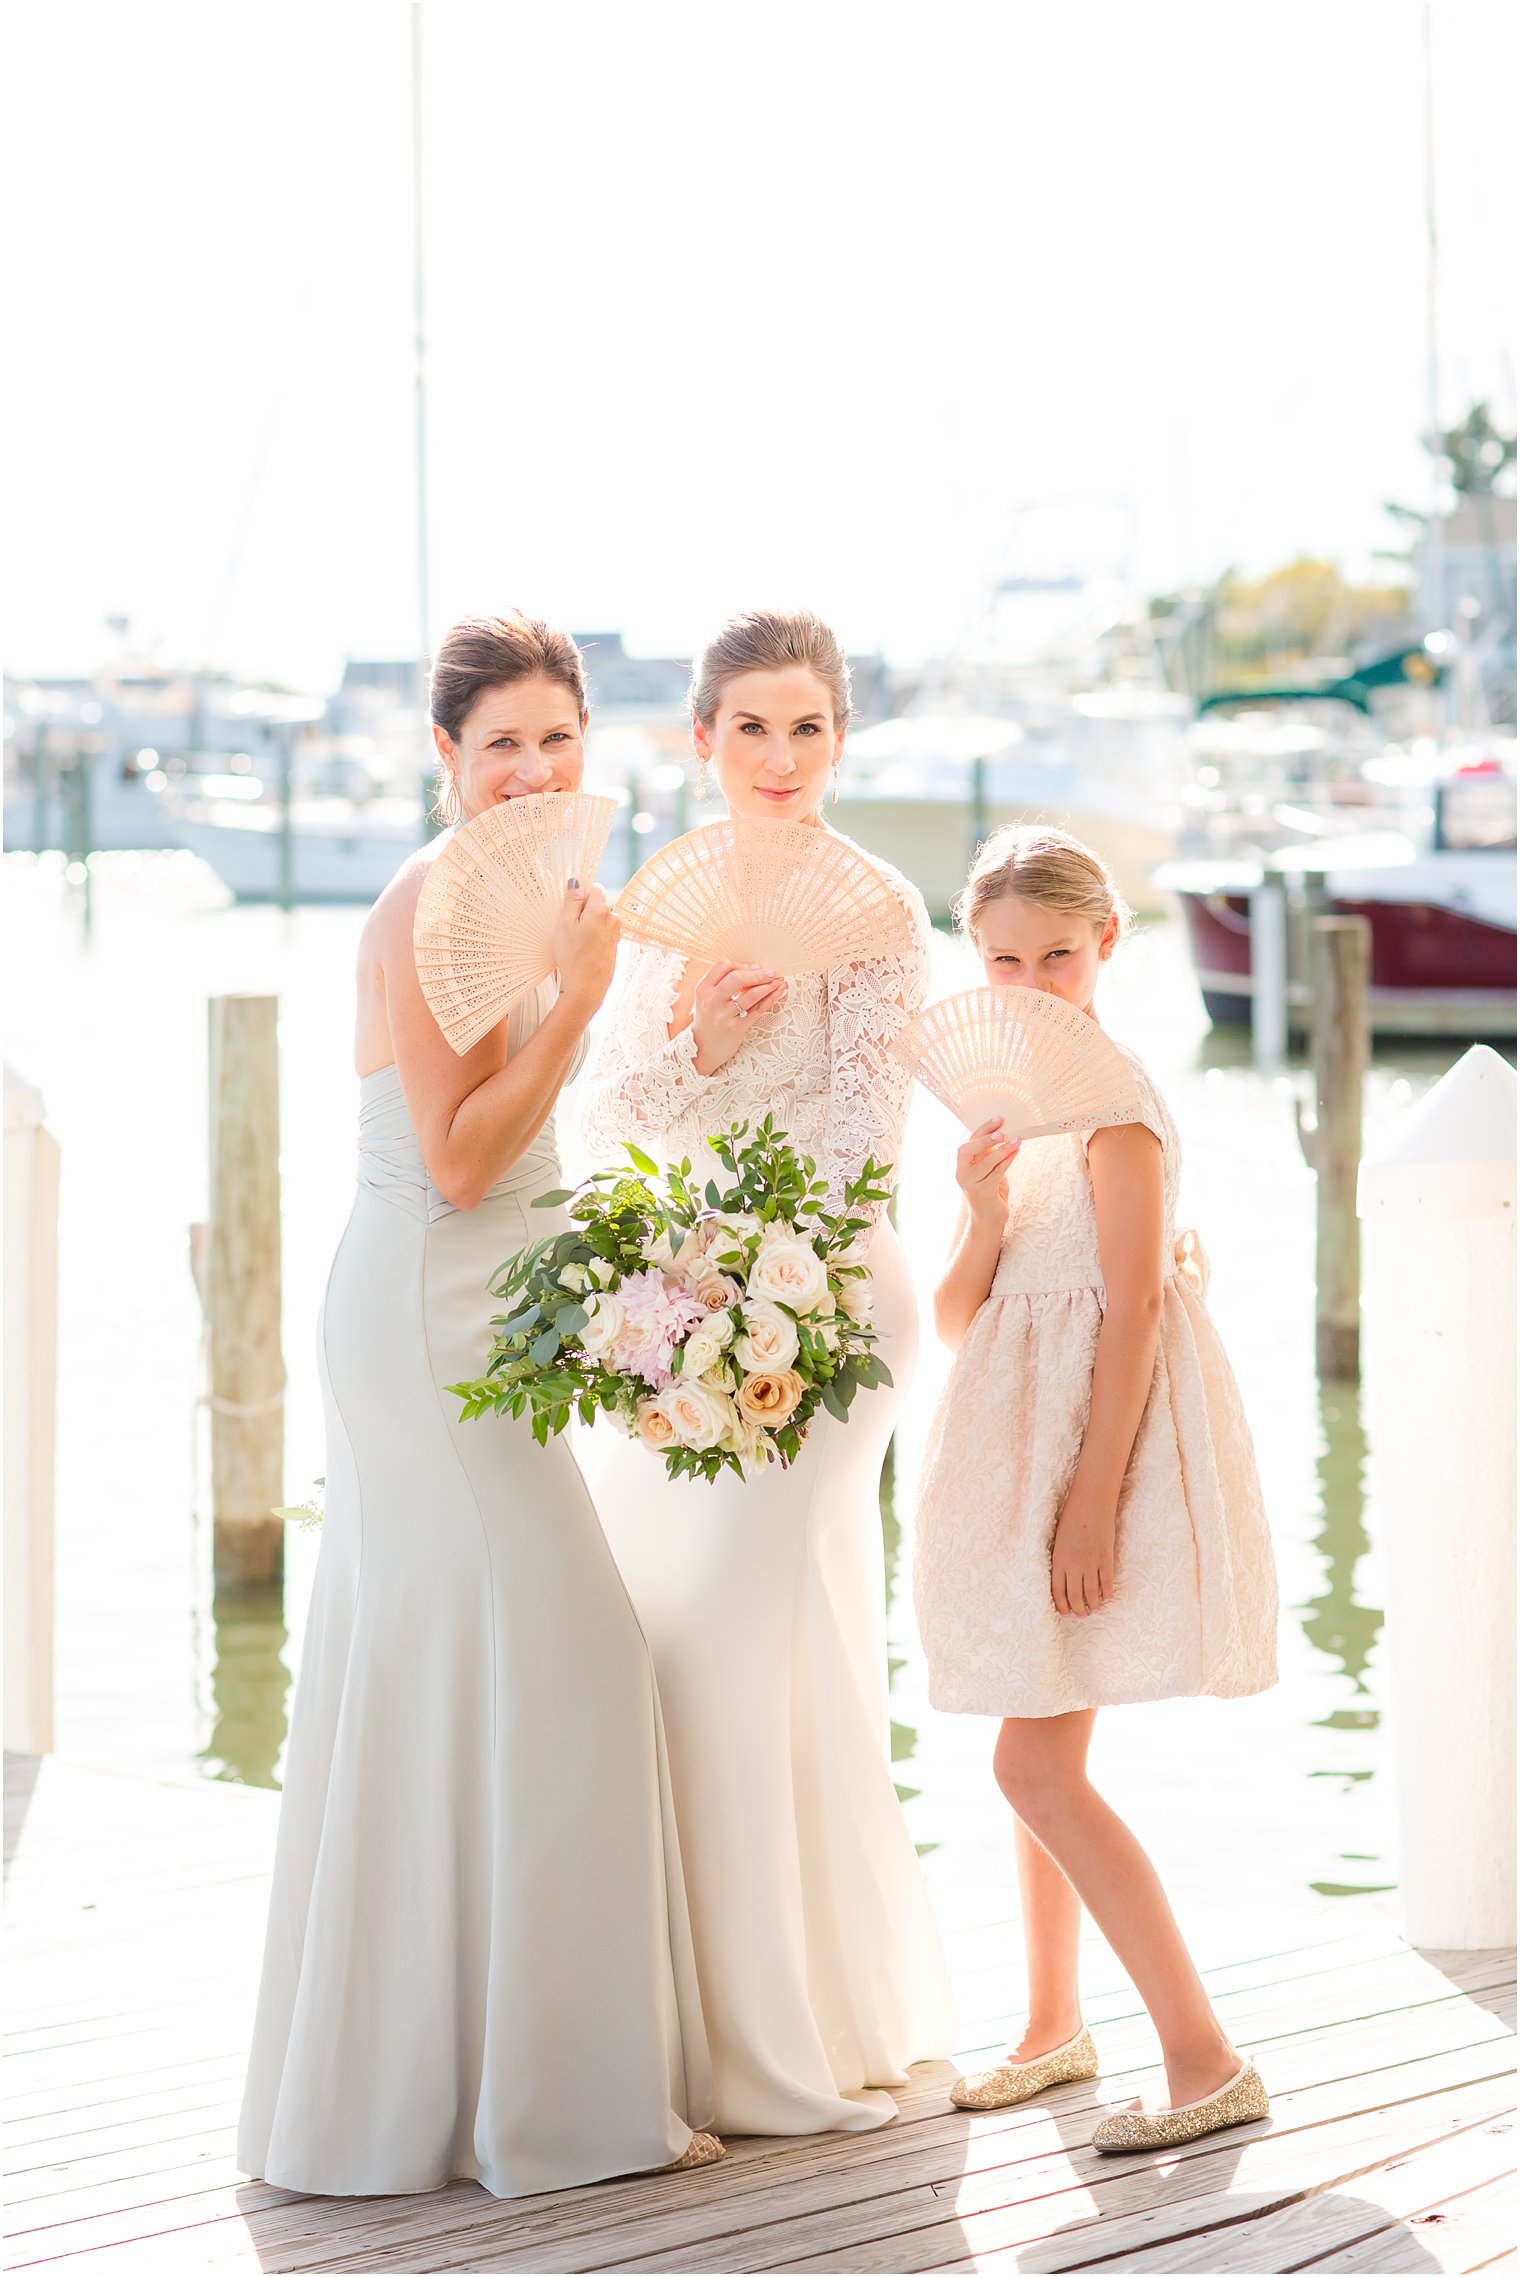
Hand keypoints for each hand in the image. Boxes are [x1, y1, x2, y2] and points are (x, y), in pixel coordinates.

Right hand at [553, 883, 619, 1014]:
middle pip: (598, 905)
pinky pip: (602, 935)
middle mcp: (613, 919)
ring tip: (575, 941)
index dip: (581, 895)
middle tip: (569, 927)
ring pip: (600, 921)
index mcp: (601, 910)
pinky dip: (592, 938)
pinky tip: (582, 950)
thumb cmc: (573, 956)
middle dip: (584, 911)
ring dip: (588, 926)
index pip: (595, 888)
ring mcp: (616, 934)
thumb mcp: (565, 923)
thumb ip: (572, 900)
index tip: (570, 907)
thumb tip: (576, 881)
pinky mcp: (614, 948)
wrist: (586, 987)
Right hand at [691, 960, 784, 1075]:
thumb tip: (754, 968)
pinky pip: (757, 1010)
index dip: (741, 965)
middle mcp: (711, 1001)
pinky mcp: (736, 1028)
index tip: (753, 968)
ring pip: (750, 995)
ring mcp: (723, 1016)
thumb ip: (724, 982)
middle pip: (736, 978)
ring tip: (778, 981)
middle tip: (770, 973)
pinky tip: (779, 991)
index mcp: (703, 989)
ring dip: (768, 986)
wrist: (703, 1048)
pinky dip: (771, 998)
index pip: (723, 966)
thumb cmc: (710, 1018)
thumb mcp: (708, 998)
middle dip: (757, 973)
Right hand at [955, 1117, 1018, 1224]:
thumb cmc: (991, 1191)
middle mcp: (962, 1173)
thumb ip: (989, 1155)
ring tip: (1017, 1140)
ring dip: (1003, 1150)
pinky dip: (1007, 1161)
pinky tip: (1016, 1152)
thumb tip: (1005, 1131)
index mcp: (962, 1165)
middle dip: (985, 1139)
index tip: (998, 1119)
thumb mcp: (987, 1170)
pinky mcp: (983, 1193)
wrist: (989, 1219)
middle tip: (1002, 1131)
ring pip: (986, 1162)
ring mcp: (971, 1184)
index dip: (983, 1129)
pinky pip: (996, 1173)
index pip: (969, 1142)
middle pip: (968, 1150)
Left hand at [1050, 1496, 1115, 1616]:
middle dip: (1078, 1609)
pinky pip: (1106, 1581)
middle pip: (1075, 1596)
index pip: (1058, 1591)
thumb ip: (1061, 1559)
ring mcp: (1091, 1563)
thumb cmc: (1071, 1518)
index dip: (1062, 1604)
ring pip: (1091, 1592)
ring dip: (1092, 1604)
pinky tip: (1107, 1597)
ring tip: (1093, 1608)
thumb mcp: (1059, 1540)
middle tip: (1081, 1614)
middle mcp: (1074, 1565)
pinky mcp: (1106, 1558)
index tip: (1064, 1612)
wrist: (1090, 1503)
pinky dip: (1107, 1592)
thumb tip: (1064, 1577)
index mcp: (1059, 1560)